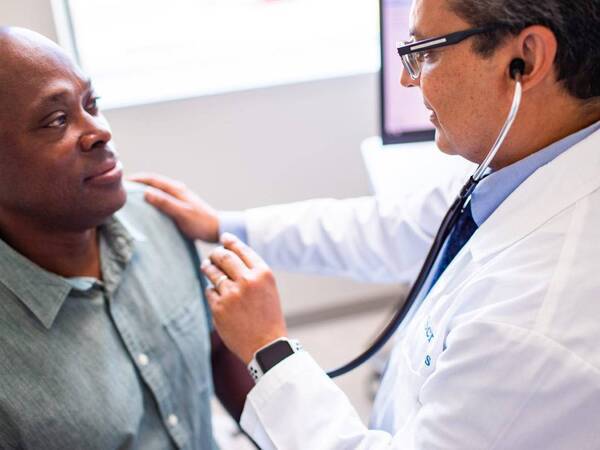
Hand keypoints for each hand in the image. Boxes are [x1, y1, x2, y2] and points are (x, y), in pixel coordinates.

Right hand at [129, 173, 219, 241]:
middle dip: (137, 184)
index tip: (121, 182)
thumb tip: (146, 193)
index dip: (136, 179)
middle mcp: (177, 189)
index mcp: (176, 189)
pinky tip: (147, 208)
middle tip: (121, 191)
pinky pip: (162, 198)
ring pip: (157, 190)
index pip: (151, 178)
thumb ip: (165, 203)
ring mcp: (179, 196)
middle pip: (153, 182)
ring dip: (144, 192)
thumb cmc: (200, 222)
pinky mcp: (180, 205)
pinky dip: (152, 199)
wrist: (217, 229)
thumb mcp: (181, 213)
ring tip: (130, 199)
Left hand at [202, 232, 286, 364]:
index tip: (223, 238)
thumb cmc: (268, 316)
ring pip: (213, 272)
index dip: (230, 241)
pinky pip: (210, 291)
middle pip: (224, 256)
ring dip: (208, 267)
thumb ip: (253, 271)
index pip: (241, 249)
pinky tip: (217, 296)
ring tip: (206, 266)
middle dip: (216, 253)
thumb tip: (231, 252)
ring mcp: (232, 293)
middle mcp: (247, 280)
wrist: (266, 345)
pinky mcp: (219, 307)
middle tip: (213, 255)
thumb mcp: (268, 288)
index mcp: (263, 273)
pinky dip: (212, 292)